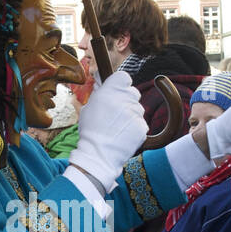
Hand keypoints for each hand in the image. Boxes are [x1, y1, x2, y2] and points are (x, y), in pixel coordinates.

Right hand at [66, 71, 146, 193]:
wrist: (99, 154)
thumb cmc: (90, 131)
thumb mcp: (88, 108)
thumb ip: (100, 95)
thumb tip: (104, 86)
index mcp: (110, 90)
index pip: (124, 77)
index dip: (121, 85)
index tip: (118, 92)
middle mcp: (124, 98)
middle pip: (133, 92)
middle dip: (127, 100)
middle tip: (117, 113)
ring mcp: (135, 112)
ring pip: (138, 109)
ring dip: (130, 115)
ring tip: (117, 128)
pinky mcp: (142, 126)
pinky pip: (141, 123)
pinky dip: (134, 128)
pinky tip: (123, 135)